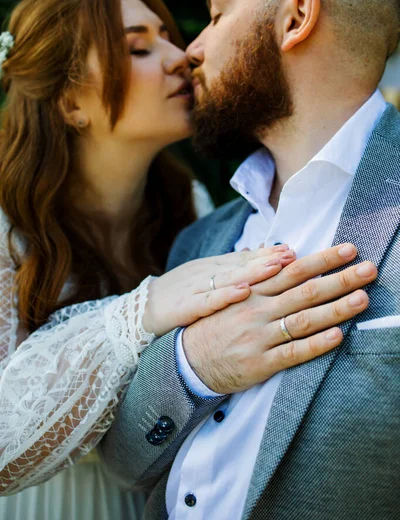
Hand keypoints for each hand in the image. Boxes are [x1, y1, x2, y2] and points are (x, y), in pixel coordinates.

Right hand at [142, 244, 294, 334]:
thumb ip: (232, 265)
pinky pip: (208, 301)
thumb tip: (259, 251)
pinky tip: (243, 292)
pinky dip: (226, 296)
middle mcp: (206, 274)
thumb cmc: (179, 293)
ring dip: (254, 272)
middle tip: (291, 255)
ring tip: (276, 267)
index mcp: (213, 268)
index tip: (291, 250)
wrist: (142, 310)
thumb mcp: (205, 276)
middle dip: (268, 260)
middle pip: (242, 265)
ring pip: (229, 279)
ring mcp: (196, 289)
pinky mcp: (185, 307)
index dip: (268, 254)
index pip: (245, 258)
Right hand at [182, 243, 376, 392]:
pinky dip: (316, 344)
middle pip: (304, 291)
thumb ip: (260, 277)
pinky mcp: (260, 363)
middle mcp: (258, 310)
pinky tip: (338, 336)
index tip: (348, 250)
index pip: (293, 270)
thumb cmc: (216, 324)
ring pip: (303, 320)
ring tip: (362, 298)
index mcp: (253, 291)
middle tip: (368, 269)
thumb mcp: (232, 295)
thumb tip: (286, 255)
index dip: (322, 260)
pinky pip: (292, 352)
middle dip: (339, 279)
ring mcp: (260, 336)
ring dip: (336, 308)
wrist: (187, 360)